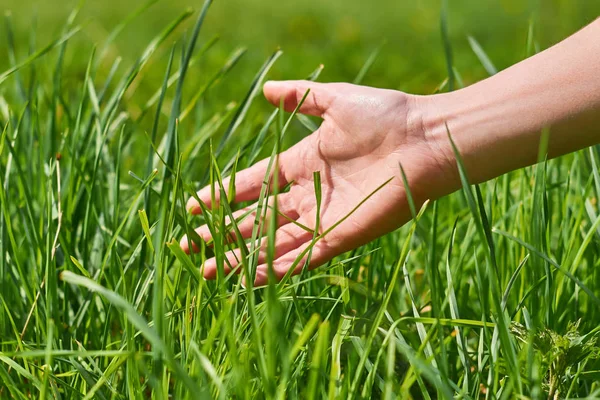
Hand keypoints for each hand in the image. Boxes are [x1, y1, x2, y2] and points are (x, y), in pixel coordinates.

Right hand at [181, 81, 454, 285]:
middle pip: (256, 219)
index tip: (193, 205)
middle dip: (223, 233)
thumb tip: (266, 91)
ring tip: (208, 271)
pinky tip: (248, 279)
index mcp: (303, 162)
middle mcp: (309, 194)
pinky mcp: (341, 236)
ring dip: (242, 258)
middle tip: (190, 245)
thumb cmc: (386, 116)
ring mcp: (323, 218)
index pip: (253, 183)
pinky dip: (276, 268)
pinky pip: (303, 257)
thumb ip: (300, 96)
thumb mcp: (335, 99)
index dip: (223, 194)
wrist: (425, 139)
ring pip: (273, 243)